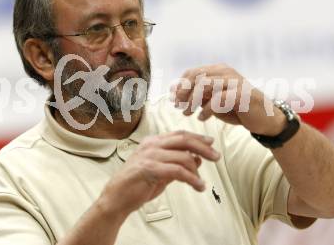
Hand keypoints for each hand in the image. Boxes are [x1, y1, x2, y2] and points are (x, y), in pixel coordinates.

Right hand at [100, 131, 220, 216]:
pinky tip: (198, 186)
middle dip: (203, 147)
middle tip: (216, 157)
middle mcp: (152, 145)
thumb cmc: (137, 184)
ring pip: (183, 156)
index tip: (211, 143)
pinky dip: (192, 179)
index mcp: (153, 142)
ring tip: (201, 183)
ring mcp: (150, 155)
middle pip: (184, 140)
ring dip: (197, 170)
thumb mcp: (160, 170)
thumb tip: (197, 158)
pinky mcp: (150, 168)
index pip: (179, 134)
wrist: (117, 197)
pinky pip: (178, 171)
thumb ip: (177, 163)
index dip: (197, 137)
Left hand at [171, 64, 286, 135]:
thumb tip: (175, 93)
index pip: (192, 71)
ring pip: (205, 85)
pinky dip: (206, 110)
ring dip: (192, 101)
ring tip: (187, 114)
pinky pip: (217, 99)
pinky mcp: (241, 94)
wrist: (264, 118)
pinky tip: (202, 118)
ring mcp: (234, 81)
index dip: (180, 85)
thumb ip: (198, 96)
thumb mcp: (213, 101)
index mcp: (219, 70)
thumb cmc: (237, 109)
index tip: (174, 99)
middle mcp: (226, 72)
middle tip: (178, 107)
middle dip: (184, 93)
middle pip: (196, 76)